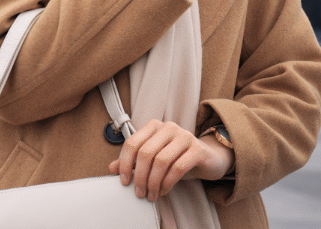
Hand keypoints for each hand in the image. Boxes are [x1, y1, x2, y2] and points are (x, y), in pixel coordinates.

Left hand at [108, 119, 234, 201]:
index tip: (124, 181)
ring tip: (151, 194)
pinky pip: (178, 168)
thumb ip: (133, 160)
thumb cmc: (177, 157)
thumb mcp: (154, 158)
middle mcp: (168, 127)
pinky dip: (168, 182)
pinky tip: (164, 190)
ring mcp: (184, 136)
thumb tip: (112, 168)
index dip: (125, 163)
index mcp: (154, 126)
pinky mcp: (198, 149)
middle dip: (140, 176)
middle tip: (139, 192)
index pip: (132, 143)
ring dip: (153, 182)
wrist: (208, 158)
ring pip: (161, 161)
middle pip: (146, 153)